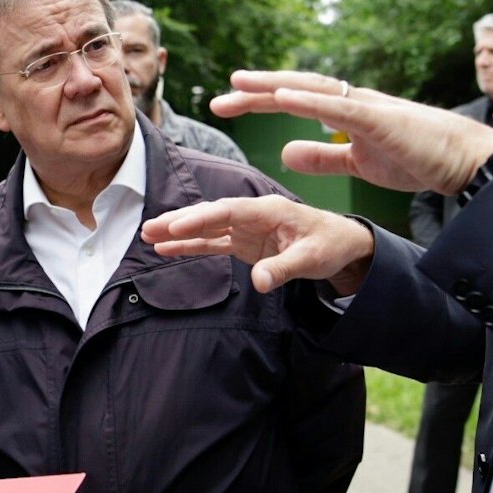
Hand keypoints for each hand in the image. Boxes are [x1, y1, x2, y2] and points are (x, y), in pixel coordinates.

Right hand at [142, 194, 374, 294]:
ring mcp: (247, 229)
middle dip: (180, 221)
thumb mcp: (312, 258)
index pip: (229, 212)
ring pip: (207, 228)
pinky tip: (168, 250)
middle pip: (211, 215)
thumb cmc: (330, 244)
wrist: (343, 245)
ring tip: (149, 235)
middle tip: (150, 228)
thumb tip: (258, 282)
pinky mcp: (245, 243)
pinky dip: (192, 246)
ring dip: (179, 232)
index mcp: (268, 211)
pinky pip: (213, 243)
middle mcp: (253, 216)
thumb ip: (283, 269)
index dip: (202, 218)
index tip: (177, 226)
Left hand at [211, 70, 492, 195]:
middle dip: (257, 91)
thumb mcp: (359, 162)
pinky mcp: (381, 119)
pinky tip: (282, 96)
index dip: (262, 99)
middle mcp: (353, 102)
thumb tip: (285, 151)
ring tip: (240, 85)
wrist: (464, 161)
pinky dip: (309, 100)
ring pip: (312, 90)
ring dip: (274, 87)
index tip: (229, 101)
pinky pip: (340, 106)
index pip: (296, 100)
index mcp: (348, 112)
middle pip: (296, 89)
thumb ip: (323, 155)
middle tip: (219, 95)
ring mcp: (367, 107)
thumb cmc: (418, 157)